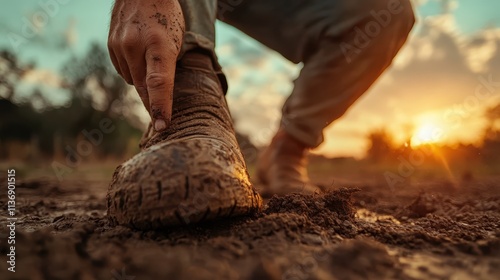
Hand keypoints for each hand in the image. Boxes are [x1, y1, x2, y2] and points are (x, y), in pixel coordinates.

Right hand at [108, 0, 184, 130]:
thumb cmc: (167, 17)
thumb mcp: (177, 40)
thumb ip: (167, 67)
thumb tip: (158, 96)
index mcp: (160, 43)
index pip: (159, 82)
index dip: (161, 106)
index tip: (162, 126)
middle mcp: (136, 44)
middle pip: (143, 87)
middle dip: (153, 103)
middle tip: (162, 119)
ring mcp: (120, 44)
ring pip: (132, 80)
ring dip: (142, 82)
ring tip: (151, 64)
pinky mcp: (110, 44)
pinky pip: (123, 70)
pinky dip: (132, 70)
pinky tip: (139, 58)